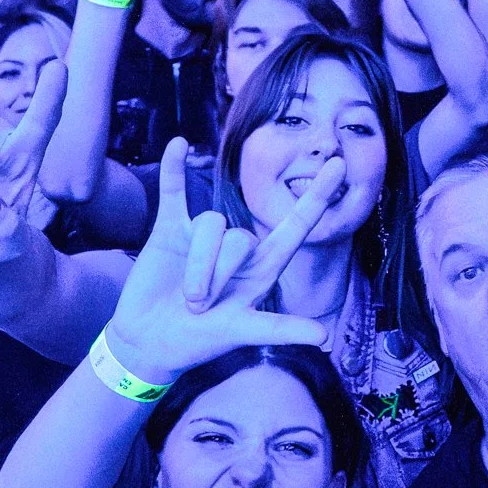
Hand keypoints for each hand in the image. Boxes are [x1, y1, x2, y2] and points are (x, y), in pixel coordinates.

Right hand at [104, 139, 333, 381]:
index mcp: (263, 267)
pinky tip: (178, 145)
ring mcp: (204, 235)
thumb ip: (279, 331)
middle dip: (219, 274)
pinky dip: (174, 169)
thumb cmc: (200, 341)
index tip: (339, 165)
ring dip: (198, 263)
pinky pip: (175, 192)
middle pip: (240, 237)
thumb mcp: (240, 334)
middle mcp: (238, 248)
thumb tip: (324, 337)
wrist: (149, 341)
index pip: (296, 226)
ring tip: (186, 297)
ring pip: (211, 223)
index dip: (317, 197)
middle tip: (200, 308)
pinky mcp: (170, 229)